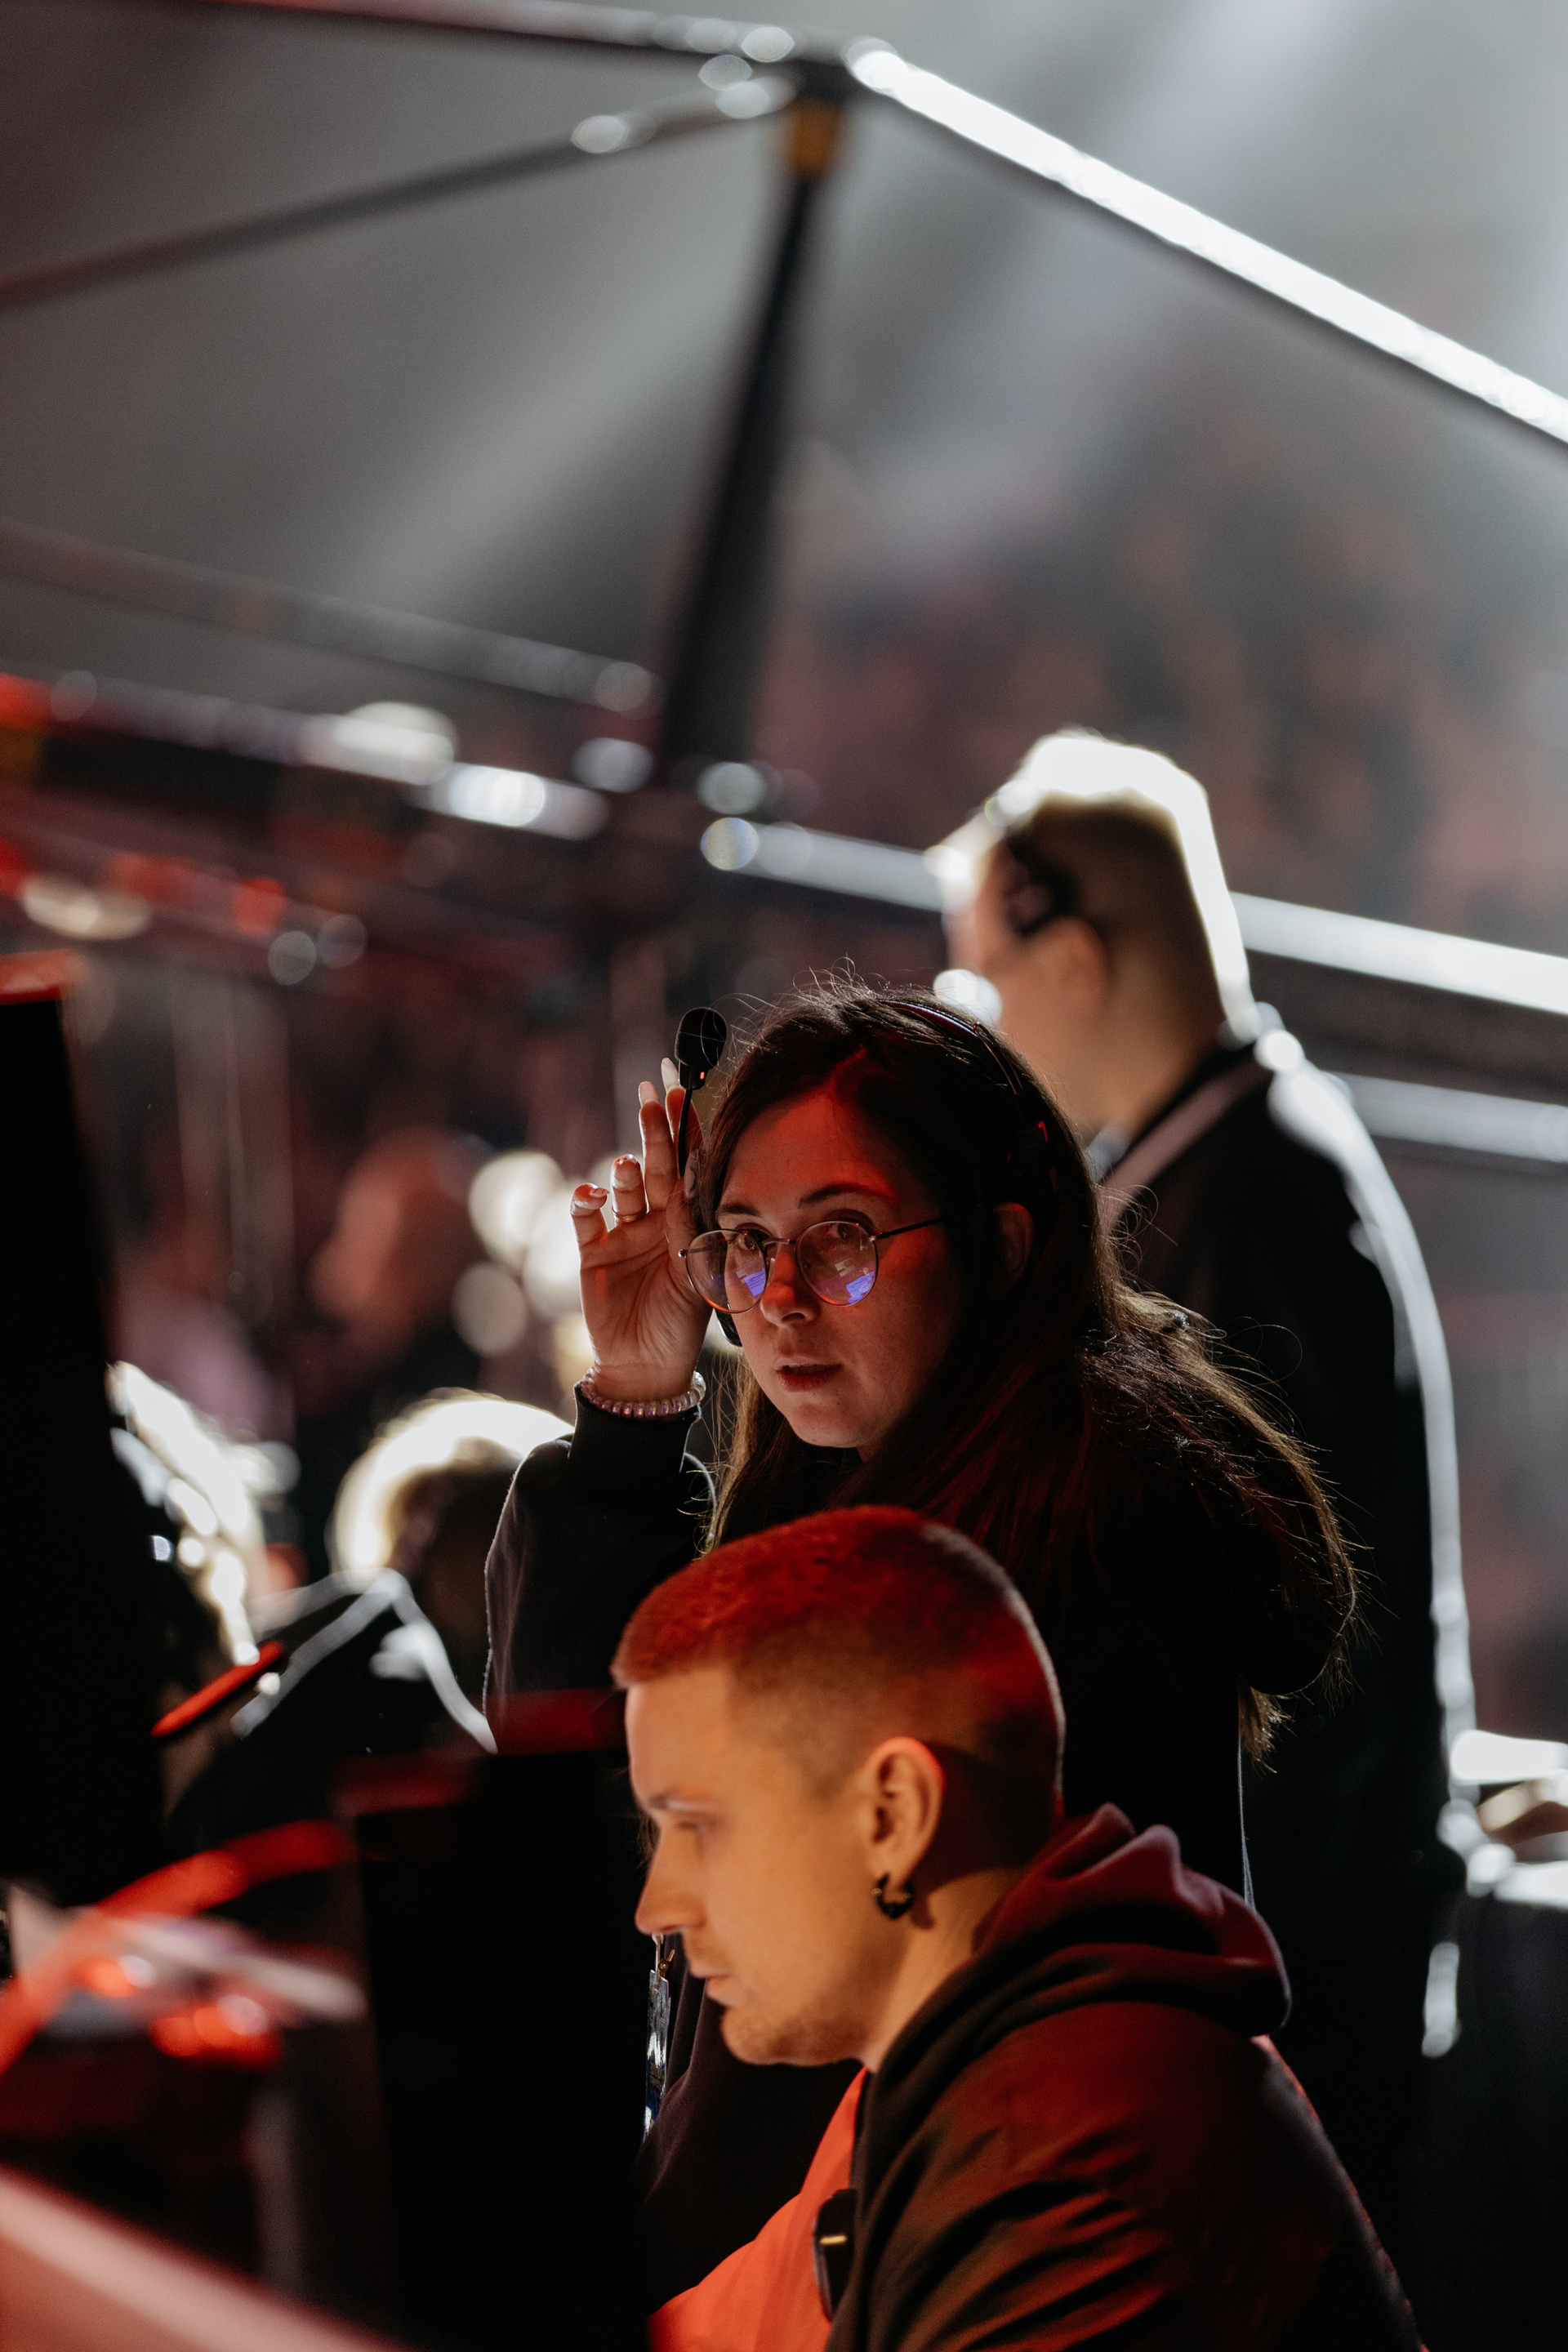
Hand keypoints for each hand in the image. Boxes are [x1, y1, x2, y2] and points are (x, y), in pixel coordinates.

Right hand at [569, 1079, 709, 1400]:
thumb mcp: (697, 1278)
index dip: (687, 1131)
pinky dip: (586, 1201)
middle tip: (651, 1095)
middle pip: (656, 1167)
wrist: (645, 1368)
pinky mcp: (593, 1253)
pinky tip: (593, 1197)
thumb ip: (693, 1230)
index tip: (685, 1092)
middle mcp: (657, 1221)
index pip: (689, 1168)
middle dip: (654, 1131)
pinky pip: (586, 1218)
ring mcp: (624, 1234)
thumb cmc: (680, 1325)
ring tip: (630, 1169)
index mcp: (688, 1223)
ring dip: (626, 1173)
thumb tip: (691, 1184)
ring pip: (624, 1188)